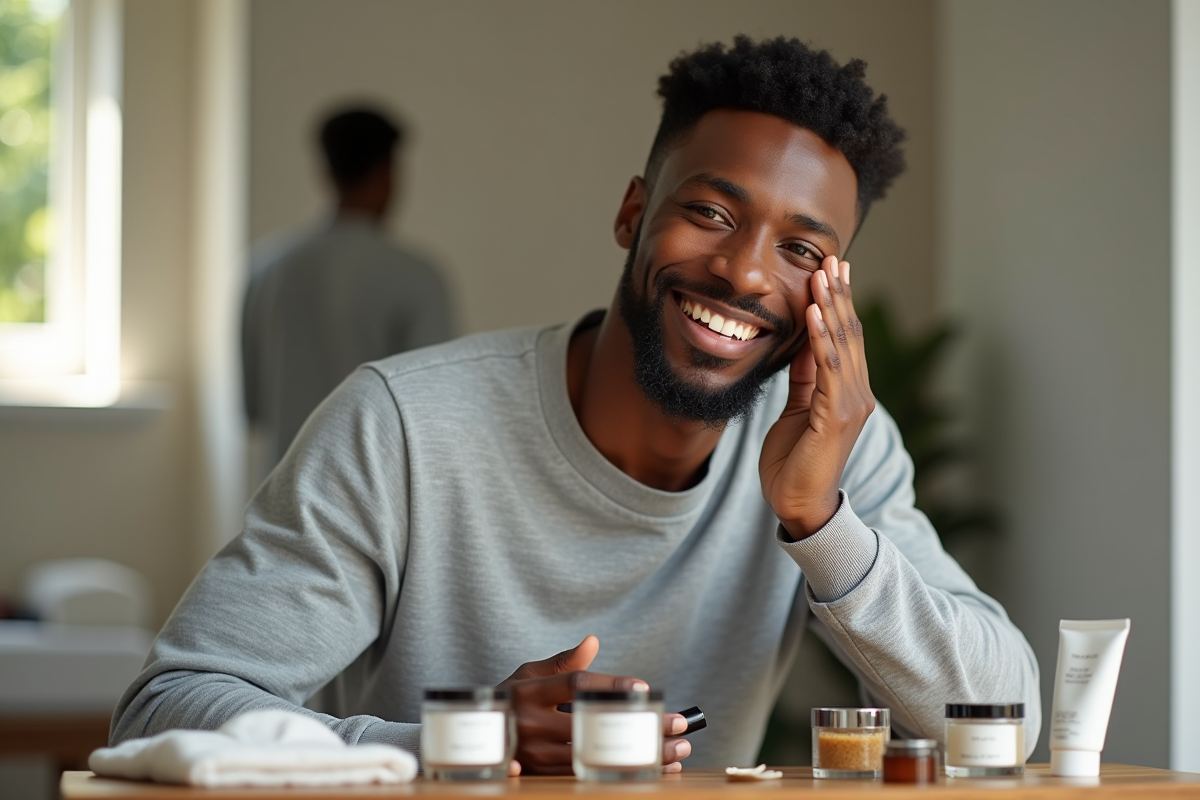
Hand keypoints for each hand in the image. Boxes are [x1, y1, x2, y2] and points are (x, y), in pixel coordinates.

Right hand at [497, 635, 691, 774]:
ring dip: (638, 755)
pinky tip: (648, 769)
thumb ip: (564, 662)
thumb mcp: (530, 674)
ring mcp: (534, 754)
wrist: (479, 734)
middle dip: (639, 726)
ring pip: (595, 756)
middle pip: (594, 725)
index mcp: (531, 691)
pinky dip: (622, 772)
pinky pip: (587, 775)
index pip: (576, 685)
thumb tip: (593, 641)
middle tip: (678, 724)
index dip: (611, 685)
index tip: (645, 688)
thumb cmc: (513, 697)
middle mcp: (531, 723)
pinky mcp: (539, 775)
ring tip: (677, 751)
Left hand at [759, 256, 873, 538]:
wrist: (798, 505)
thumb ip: (804, 378)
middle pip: (850, 334)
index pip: (846, 337)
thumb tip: (803, 343)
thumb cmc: (795, 462)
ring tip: (822, 274)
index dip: (839, 302)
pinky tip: (813, 314)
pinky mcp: (835, 417)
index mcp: (849, 392)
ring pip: (842, 345)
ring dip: (831, 307)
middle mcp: (858, 394)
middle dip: (839, 294)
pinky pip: (828, 370)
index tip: (832, 269)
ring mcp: (850, 405)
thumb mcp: (797, 409)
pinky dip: (821, 339)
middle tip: (832, 257)